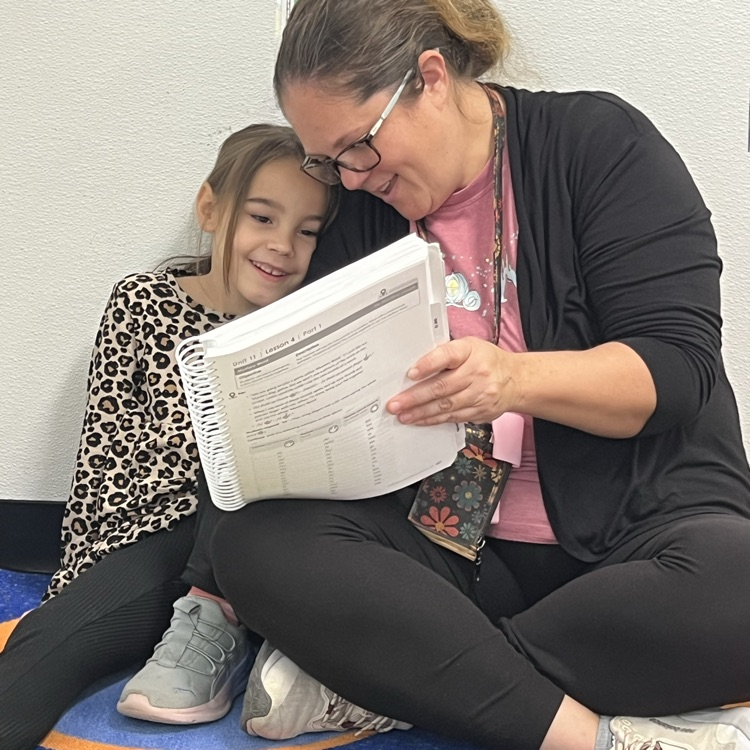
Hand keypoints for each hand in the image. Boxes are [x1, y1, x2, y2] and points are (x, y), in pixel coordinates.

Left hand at [386, 336, 515, 424]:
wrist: (515, 380)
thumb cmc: (486, 360)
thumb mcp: (468, 346)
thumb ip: (445, 354)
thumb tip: (416, 367)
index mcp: (470, 351)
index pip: (447, 355)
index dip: (428, 364)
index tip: (411, 373)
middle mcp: (476, 373)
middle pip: (442, 386)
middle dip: (415, 397)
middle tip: (396, 403)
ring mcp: (479, 394)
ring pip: (446, 406)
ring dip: (421, 412)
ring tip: (403, 415)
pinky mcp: (480, 411)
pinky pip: (453, 417)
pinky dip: (434, 420)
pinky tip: (421, 420)